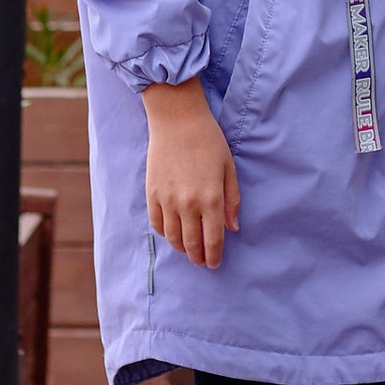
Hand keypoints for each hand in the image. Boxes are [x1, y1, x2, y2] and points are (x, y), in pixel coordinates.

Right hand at [143, 79, 237, 265]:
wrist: (177, 121)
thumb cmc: (209, 141)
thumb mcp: (228, 168)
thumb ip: (232, 200)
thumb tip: (233, 228)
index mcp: (211, 198)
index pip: (213, 239)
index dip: (214, 255)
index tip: (215, 264)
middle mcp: (188, 204)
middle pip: (191, 243)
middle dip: (198, 257)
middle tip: (202, 263)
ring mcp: (167, 200)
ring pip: (173, 237)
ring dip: (181, 249)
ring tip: (188, 251)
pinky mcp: (152, 194)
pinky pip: (157, 223)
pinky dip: (165, 233)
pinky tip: (172, 234)